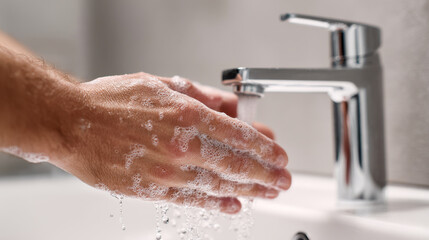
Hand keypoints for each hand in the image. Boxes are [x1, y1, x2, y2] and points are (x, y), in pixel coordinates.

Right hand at [51, 72, 290, 213]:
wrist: (72, 122)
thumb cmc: (112, 101)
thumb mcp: (163, 86)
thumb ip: (203, 97)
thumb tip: (232, 107)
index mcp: (184, 114)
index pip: (237, 134)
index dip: (263, 146)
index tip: (278, 153)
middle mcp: (179, 144)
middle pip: (234, 163)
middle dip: (264, 172)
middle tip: (283, 178)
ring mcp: (166, 170)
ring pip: (218, 184)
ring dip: (249, 190)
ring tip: (268, 192)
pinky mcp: (151, 189)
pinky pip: (192, 199)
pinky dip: (216, 202)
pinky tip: (233, 204)